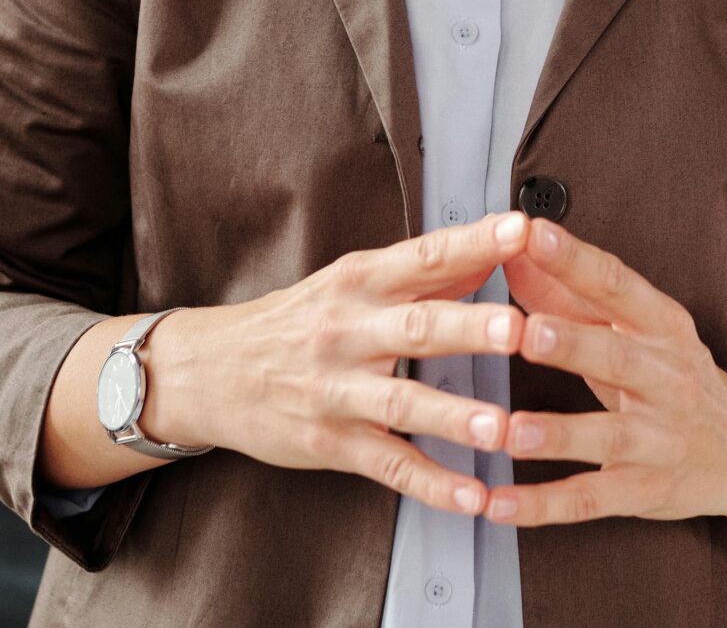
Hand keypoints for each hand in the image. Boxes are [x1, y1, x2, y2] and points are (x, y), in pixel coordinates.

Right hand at [150, 211, 530, 518]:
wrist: (208, 371)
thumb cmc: (290, 323)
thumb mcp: (347, 283)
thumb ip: (421, 272)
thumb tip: (490, 249)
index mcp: (358, 282)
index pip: (423, 256)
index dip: (472, 244)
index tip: (518, 230)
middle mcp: (348, 332)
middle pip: (416, 328)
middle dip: (469, 329)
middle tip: (518, 329)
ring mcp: (337, 390)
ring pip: (403, 402)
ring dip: (455, 416)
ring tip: (501, 427)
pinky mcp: (330, 441)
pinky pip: (388, 465)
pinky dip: (432, 484)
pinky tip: (472, 495)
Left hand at [480, 217, 726, 528]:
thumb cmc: (673, 377)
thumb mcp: (633, 328)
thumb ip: (567, 292)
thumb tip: (513, 250)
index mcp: (661, 327)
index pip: (617, 284)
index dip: (575, 259)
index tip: (533, 234)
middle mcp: (666, 379)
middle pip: (616, 357)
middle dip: (570, 343)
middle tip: (525, 331)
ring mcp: (658, 439)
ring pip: (606, 435)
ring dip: (556, 432)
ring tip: (511, 429)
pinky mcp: (643, 489)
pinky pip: (588, 499)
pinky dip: (541, 505)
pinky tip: (498, 503)